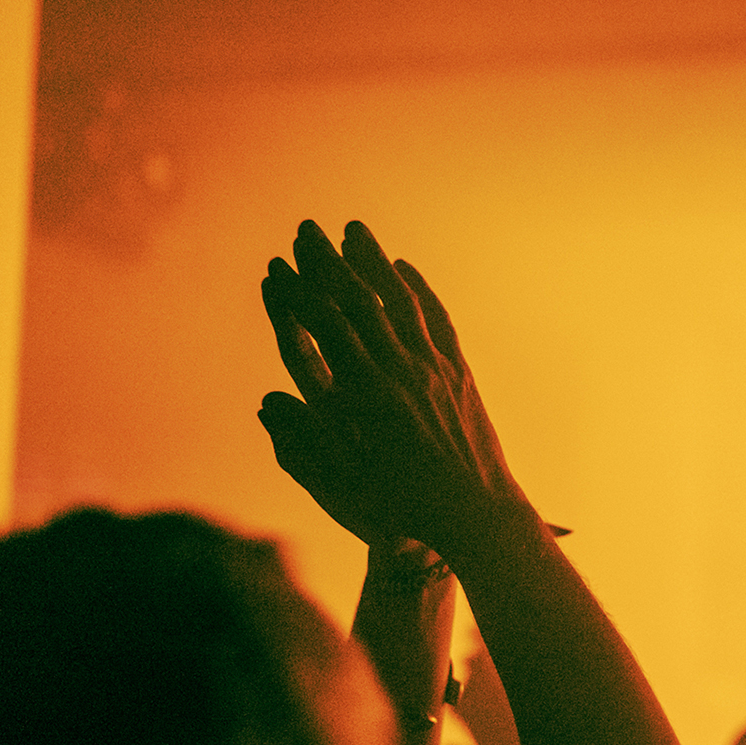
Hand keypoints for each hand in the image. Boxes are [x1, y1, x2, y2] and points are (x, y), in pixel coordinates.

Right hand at [259, 220, 528, 551]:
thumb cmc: (404, 507)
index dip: (299, 293)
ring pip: (401, 301)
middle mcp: (403, 373)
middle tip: (306, 229)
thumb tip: (268, 403)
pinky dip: (418, 290)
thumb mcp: (345, 483)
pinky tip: (403, 269)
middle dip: (329, 262)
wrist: (478, 515)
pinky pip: (437, 320)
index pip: (326, 329)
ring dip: (374, 262)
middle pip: (360, 302)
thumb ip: (304, 442)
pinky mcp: (460, 374)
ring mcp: (435, 369)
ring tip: (352, 230)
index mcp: (368, 398)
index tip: (278, 264)